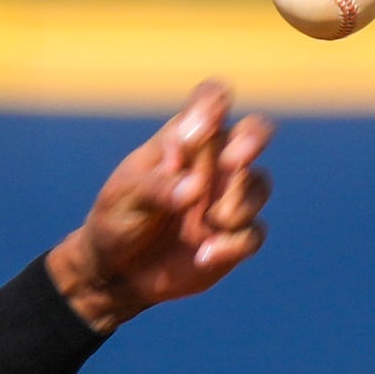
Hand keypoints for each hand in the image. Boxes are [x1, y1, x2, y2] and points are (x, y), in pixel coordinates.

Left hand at [47, 80, 274, 332]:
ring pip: (259, 185)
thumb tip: (195, 188)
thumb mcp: (125, 196)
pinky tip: (204, 255)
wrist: (115, 272)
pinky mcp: (235, 237)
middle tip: (233, 160)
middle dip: (252, 140)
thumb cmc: (117, 218)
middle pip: (253, 132)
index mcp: (184, 140)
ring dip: (240, 201)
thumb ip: (158, 186)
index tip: (196, 128)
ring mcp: (229, 199)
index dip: (213, 104)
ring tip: (213, 220)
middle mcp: (214, 164)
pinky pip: (253, 234)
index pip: (210, 101)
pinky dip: (233, 244)